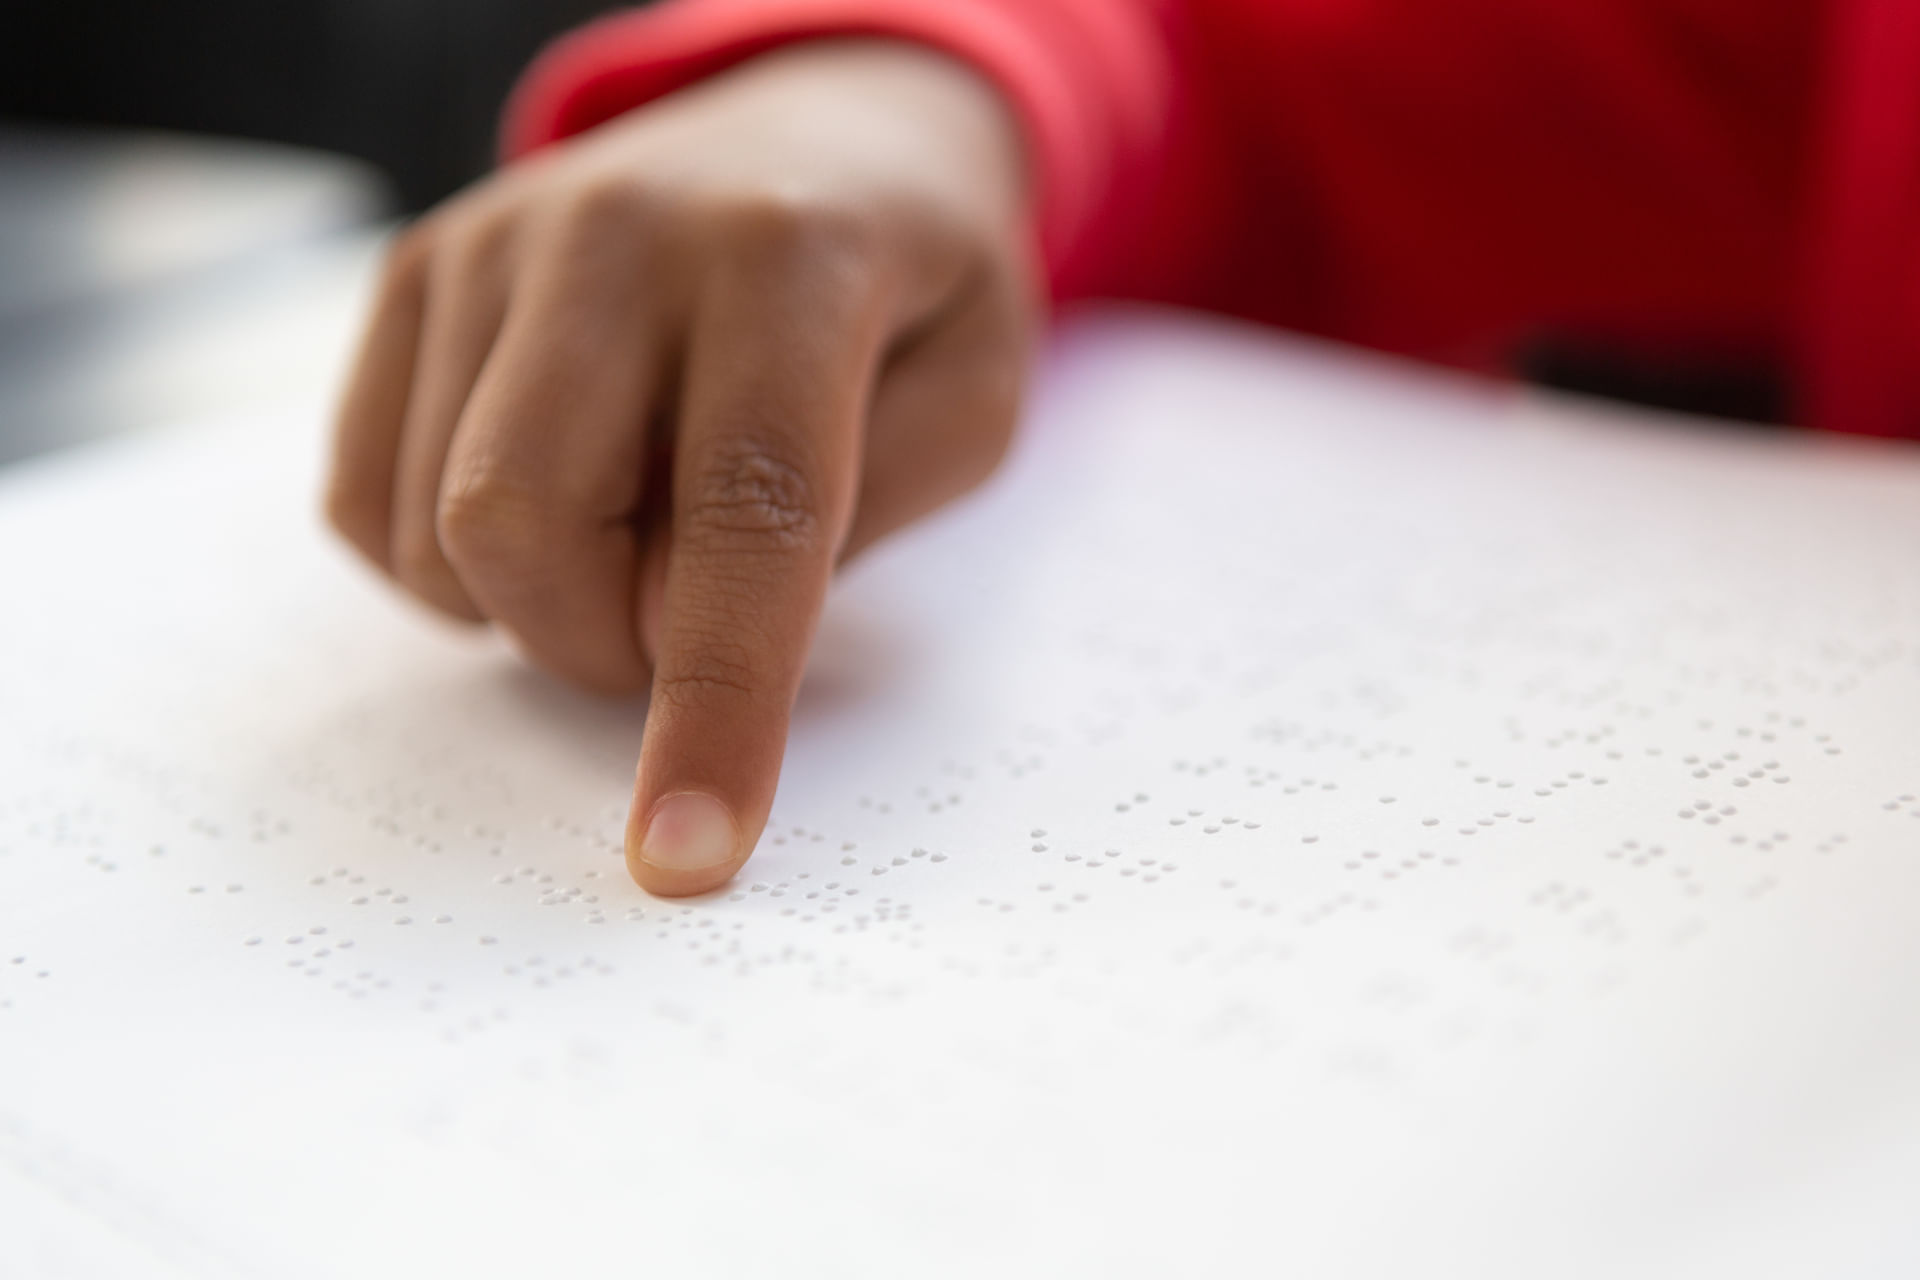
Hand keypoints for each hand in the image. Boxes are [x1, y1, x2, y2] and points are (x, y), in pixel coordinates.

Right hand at [325, 40, 1035, 894]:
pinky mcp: (415, 273)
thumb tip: (667, 626)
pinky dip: (447, 566)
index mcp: (790, 260)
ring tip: (631, 534)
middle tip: (678, 628)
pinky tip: (550, 509)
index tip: (687, 857)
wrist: (822, 129)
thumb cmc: (912, 290)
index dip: (716, 704)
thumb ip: (845, 523)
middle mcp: (618, 230)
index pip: (743, 514)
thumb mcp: (969, 400)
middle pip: (523, 524)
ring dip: (535, 605)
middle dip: (598, 647)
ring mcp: (493, 242)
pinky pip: (364, 499)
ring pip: (433, 529)